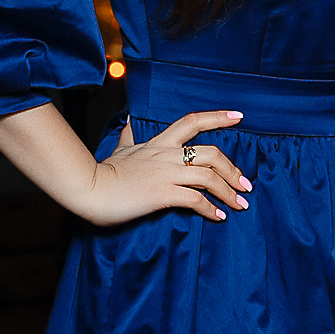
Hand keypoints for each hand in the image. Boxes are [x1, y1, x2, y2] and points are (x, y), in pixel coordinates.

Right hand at [81, 110, 252, 226]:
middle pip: (211, 153)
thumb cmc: (104, 172)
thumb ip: (129, 136)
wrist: (89, 189)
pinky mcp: (162, 194)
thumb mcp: (120, 149)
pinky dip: (210, 209)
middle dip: (233, 169)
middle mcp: (167, 155)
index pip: (192, 122)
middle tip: (246, 184)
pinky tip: (218, 216)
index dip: (218, 117)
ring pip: (208, 177)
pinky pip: (195, 200)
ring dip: (228, 192)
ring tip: (240, 204)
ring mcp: (165, 174)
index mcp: (159, 143)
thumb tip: (128, 119)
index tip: (240, 117)